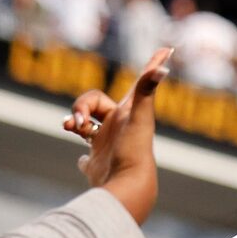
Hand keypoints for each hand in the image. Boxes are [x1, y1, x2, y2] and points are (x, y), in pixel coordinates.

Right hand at [68, 47, 169, 221]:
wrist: (126, 187)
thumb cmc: (134, 149)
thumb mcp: (139, 115)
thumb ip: (146, 88)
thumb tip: (164, 66)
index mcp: (128, 114)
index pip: (139, 83)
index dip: (150, 66)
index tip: (168, 50)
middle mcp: (119, 128)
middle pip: (93, 104)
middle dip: (79, 106)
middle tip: (75, 120)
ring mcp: (107, 146)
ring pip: (85, 126)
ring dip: (73, 122)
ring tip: (68, 127)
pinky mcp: (98, 165)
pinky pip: (87, 158)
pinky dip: (83, 158)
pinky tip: (84, 160)